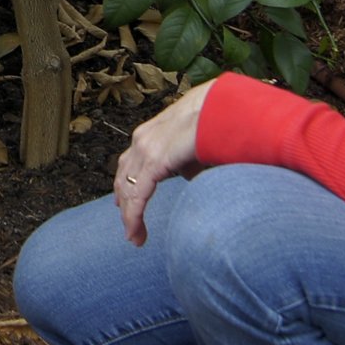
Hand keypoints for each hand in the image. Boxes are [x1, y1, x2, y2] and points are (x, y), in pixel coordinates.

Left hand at [113, 78, 214, 245]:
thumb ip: (185, 163)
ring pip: (127, 190)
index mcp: (149, 134)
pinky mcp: (154, 161)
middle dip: (125, 205)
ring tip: (135, 237)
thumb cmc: (214, 122)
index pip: (128, 165)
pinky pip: (137, 196)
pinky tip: (135, 233)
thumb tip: (187, 177)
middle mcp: (141, 140)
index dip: (126, 188)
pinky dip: (134, 217)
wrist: (222, 108)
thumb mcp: (194, 146)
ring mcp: (145, 149)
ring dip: (129, 216)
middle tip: (130, 227)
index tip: (126, 207)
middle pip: (123, 178)